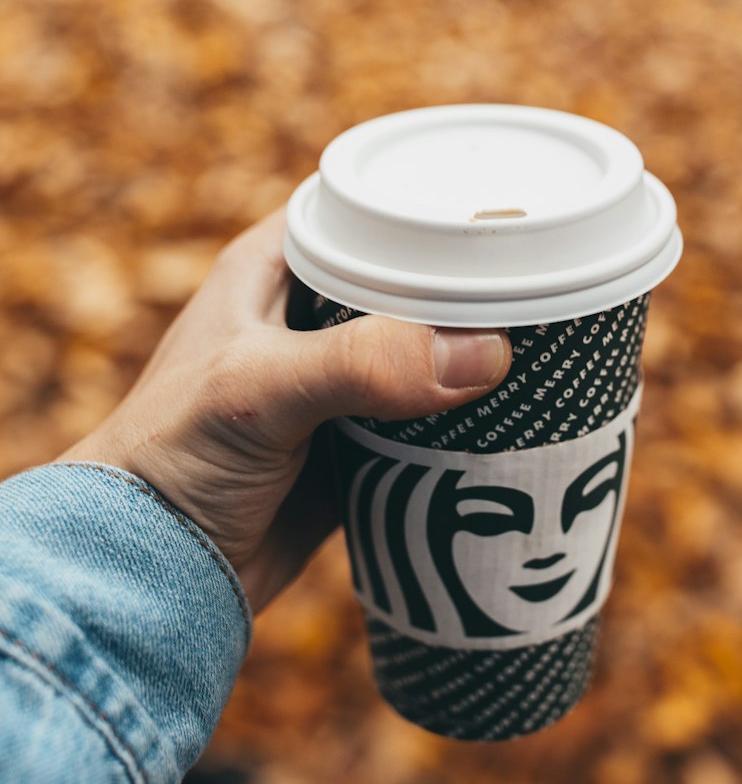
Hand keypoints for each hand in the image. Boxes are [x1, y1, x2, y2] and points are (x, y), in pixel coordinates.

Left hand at [58, 211, 511, 611]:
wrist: (143, 576)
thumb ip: (361, 363)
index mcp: (275, 267)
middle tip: (553, 294)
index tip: (512, 216)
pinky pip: (426, 425)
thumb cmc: (172, 459)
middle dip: (475, 292)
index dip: (435, 206)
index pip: (368, 210)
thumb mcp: (260, 390)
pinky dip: (465, 427)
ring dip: (476, 364)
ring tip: (556, 357)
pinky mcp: (353, 449)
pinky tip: (519, 426)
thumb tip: (485, 354)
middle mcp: (307, 317)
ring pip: (426, 355)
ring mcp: (334, 386)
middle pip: (413, 284)